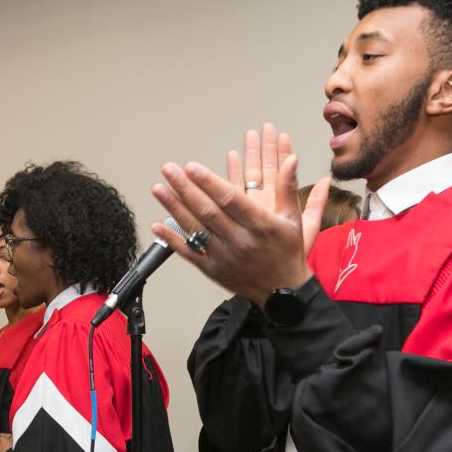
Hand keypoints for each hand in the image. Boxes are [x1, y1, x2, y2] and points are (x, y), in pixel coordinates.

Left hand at [150, 124, 327, 305]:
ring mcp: (224, 256)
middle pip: (207, 210)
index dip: (209, 182)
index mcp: (260, 225)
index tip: (192, 167)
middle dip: (185, 188)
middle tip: (169, 169)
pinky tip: (157, 224)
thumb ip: (288, 187)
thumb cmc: (287, 252)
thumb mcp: (294, 219)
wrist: (282, 293)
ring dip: (174, 207)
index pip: (230, 199)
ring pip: (195, 228)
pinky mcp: (212, 269)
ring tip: (159, 188)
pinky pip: (188, 252)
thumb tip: (291, 159)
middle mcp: (240, 241)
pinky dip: (171, 238)